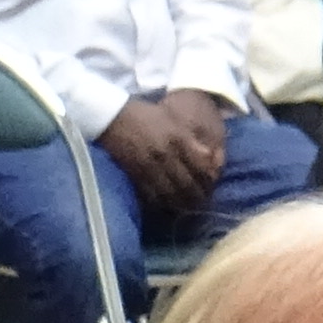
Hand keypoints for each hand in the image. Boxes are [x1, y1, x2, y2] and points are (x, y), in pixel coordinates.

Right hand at [96, 98, 223, 207]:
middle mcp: (166, 154)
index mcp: (178, 139)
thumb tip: (210, 157)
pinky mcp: (134, 174)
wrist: (112, 117)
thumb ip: (192, 139)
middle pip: (187, 184)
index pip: (201, 166)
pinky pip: (151, 194)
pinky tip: (166, 204)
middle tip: (202, 202)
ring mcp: (149, 166)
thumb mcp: (173, 120)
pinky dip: (161, 202)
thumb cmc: (145, 115)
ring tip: (187, 207)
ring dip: (181, 203)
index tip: (211, 185)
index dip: (208, 180)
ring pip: (170, 192)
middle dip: (197, 196)